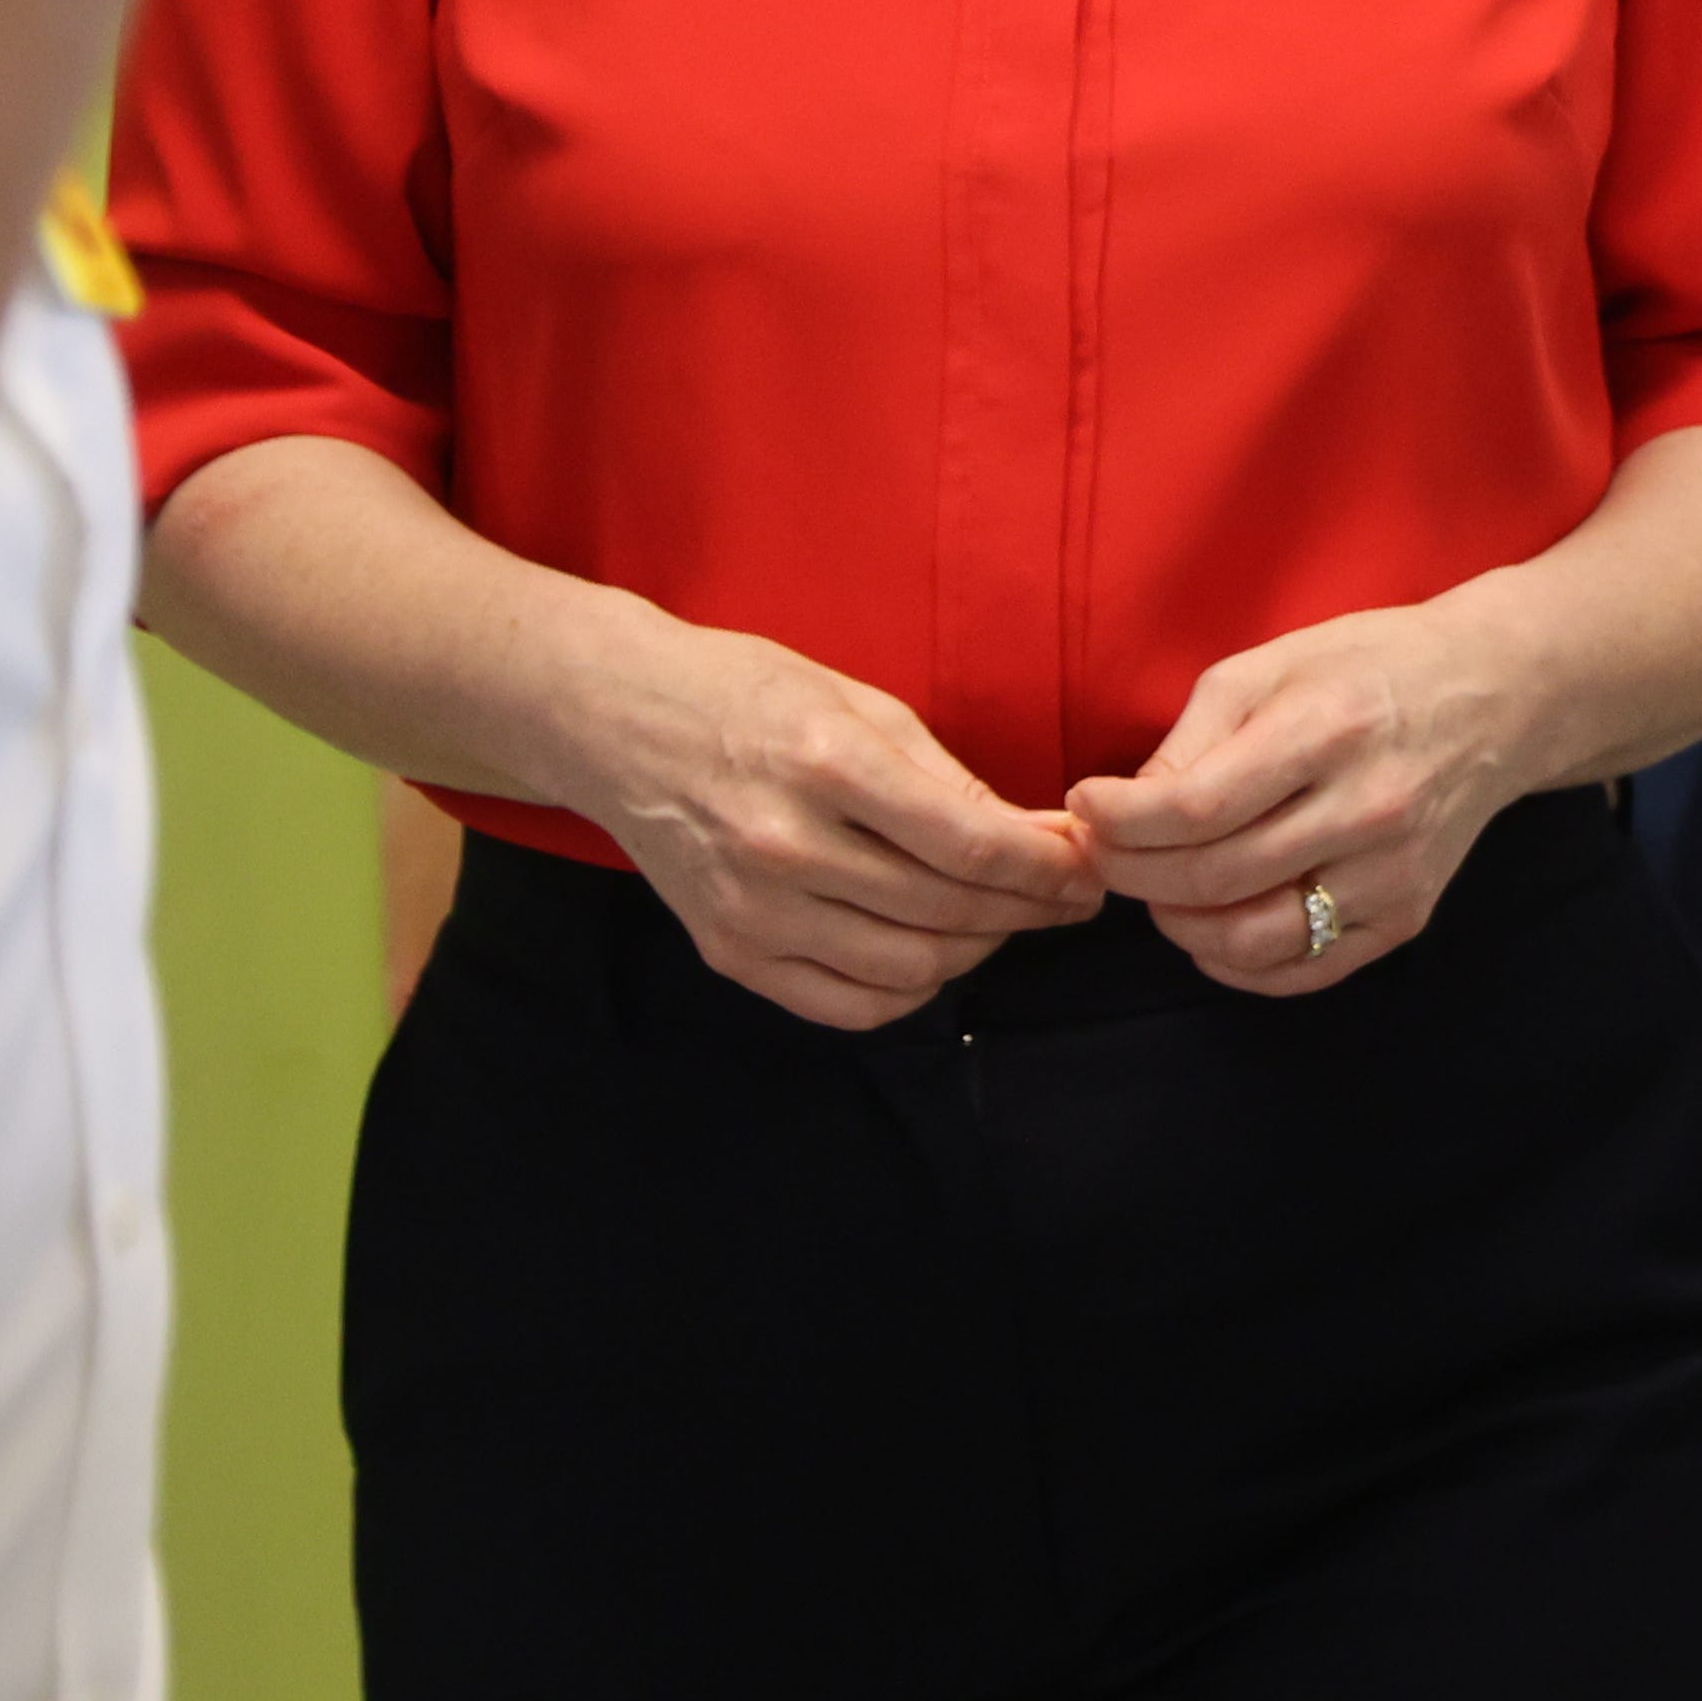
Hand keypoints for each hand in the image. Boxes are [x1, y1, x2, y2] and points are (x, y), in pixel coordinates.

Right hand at [557, 609, 1100, 1031]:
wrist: (612, 719)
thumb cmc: (745, 694)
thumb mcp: (856, 703)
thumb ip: (949, 779)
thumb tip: (1042, 838)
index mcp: (829, 766)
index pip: (973, 847)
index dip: (1049, 871)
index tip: (1088, 872)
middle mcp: (787, 846)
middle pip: (950, 913)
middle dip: (1029, 912)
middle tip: (1064, 897)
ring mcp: (752, 909)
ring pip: (909, 969)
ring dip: (977, 952)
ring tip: (999, 919)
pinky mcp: (727, 951)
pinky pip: (846, 1006)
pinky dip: (908, 991)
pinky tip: (930, 954)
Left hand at [1068, 599, 1543, 997]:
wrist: (1495, 697)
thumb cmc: (1368, 669)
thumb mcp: (1269, 667)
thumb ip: (1192, 740)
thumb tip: (1123, 812)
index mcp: (1327, 730)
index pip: (1195, 808)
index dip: (1119, 820)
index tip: (1088, 805)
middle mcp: (1367, 809)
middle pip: (1211, 879)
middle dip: (1130, 872)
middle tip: (1104, 852)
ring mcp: (1392, 873)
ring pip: (1250, 940)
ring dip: (1176, 925)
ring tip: (1157, 889)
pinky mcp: (1406, 916)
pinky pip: (1301, 971)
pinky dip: (1235, 965)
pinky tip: (1209, 927)